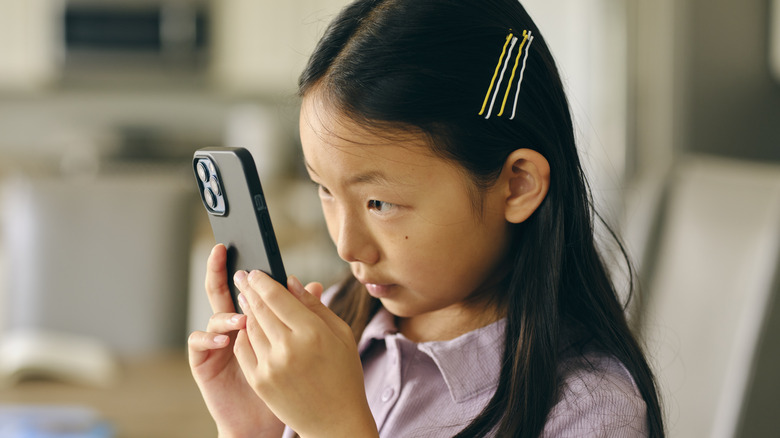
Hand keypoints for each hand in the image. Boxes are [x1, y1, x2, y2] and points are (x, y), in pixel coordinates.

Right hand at [188, 244, 283, 437]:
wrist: (262, 420)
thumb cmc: (282, 382)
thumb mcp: (294, 346)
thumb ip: (301, 315)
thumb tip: (315, 286)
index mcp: (251, 317)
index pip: (247, 286)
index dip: (246, 267)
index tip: (250, 247)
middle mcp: (231, 325)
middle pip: (222, 291)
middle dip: (221, 271)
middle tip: (226, 256)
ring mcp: (215, 342)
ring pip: (213, 315)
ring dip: (227, 312)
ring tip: (244, 317)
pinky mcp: (203, 361)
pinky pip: (198, 343)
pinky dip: (209, 337)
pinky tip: (226, 338)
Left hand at [233, 270, 377, 437]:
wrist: (335, 421)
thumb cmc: (343, 374)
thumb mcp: (340, 334)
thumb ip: (314, 306)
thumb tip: (291, 281)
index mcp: (312, 332)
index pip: (277, 296)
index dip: (263, 280)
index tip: (255, 272)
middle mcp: (288, 347)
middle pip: (260, 308)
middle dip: (248, 289)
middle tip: (241, 276)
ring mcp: (271, 366)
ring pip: (250, 327)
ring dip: (245, 310)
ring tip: (245, 299)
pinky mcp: (259, 382)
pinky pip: (244, 349)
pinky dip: (244, 335)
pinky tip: (246, 326)